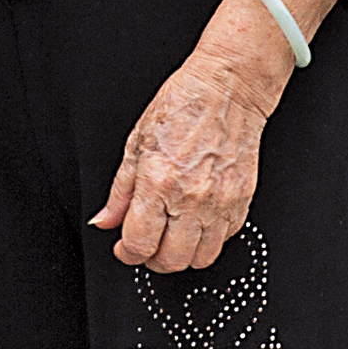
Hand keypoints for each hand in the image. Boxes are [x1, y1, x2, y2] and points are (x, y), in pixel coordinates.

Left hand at [88, 0, 313, 274]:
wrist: (228, 88)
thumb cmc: (182, 105)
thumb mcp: (137, 143)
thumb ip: (120, 191)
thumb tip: (105, 221)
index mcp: (159, 181)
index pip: (139, 243)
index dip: (126, 253)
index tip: (124, 248)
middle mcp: (191, 197)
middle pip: (171, 260)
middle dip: (152, 260)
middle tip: (146, 245)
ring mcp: (221, 201)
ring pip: (201, 258)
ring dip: (182, 255)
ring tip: (171, 238)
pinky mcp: (242, 200)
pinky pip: (225, 239)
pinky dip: (207, 239)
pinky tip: (196, 221)